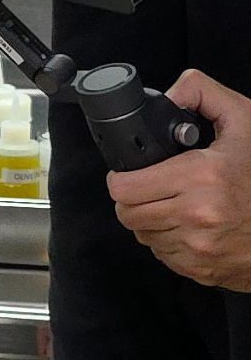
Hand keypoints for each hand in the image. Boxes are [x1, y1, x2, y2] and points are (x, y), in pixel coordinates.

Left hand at [107, 69, 250, 291]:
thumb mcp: (245, 123)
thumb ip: (204, 95)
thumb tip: (172, 92)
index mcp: (202, 176)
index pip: (125, 187)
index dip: (121, 178)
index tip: (130, 174)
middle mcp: (197, 214)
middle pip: (126, 213)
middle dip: (133, 199)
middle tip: (152, 188)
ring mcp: (196, 245)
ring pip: (142, 234)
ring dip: (151, 220)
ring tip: (177, 204)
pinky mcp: (197, 267)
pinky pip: (161, 253)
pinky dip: (168, 240)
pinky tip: (190, 225)